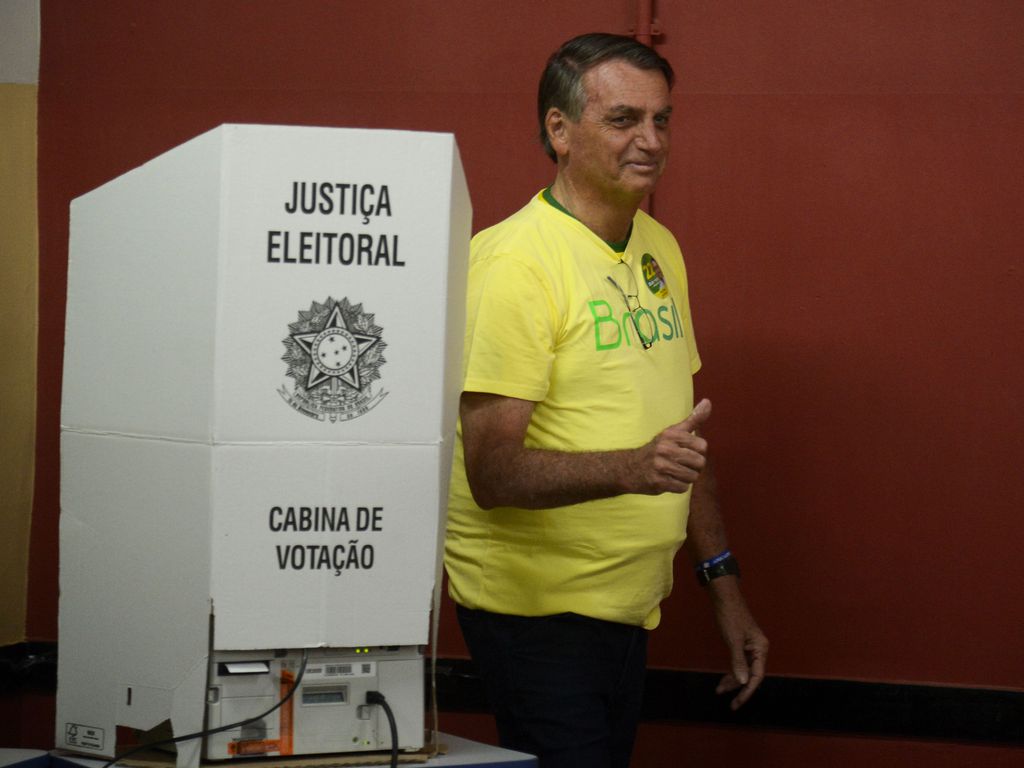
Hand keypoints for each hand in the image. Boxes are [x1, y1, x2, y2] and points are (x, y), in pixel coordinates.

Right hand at [631, 399, 711, 493]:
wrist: (630, 467)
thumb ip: (693, 419)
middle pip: (699, 462)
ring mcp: (661, 466)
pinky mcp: (658, 482)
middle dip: (694, 466)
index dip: (698, 451)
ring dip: (687, 477)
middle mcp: (665, 449)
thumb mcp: (673, 431)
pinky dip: (678, 486)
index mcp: (671, 435)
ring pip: (692, 477)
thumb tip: (708, 402)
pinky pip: (682, 488)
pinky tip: (669, 480)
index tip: (686, 451)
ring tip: (675, 472)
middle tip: (682, 464)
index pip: (702, 446)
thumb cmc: (658, 449)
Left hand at [709, 579, 768, 709]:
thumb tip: (743, 681)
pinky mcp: (742, 643)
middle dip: (738, 687)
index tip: (737, 702)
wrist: (724, 597)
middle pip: (751, 675)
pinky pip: (739, 662)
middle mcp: (759, 648)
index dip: (747, 691)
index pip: (757, 676)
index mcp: (761, 648)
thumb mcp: (733, 640)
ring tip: (720, 689)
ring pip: (744, 669)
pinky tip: (724, 678)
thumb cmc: (730, 616)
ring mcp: (750, 646)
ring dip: (733, 680)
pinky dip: (732, 670)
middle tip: (725, 697)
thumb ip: (738, 661)